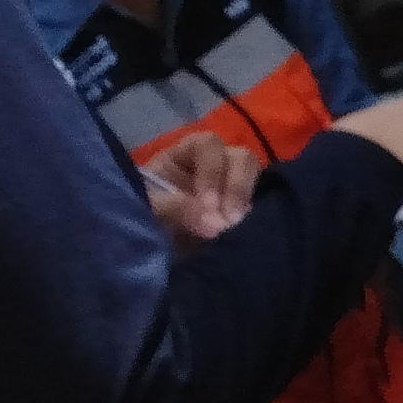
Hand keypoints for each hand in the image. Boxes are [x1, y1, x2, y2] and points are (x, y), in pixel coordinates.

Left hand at [137, 130, 263, 249]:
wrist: (148, 257)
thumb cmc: (142, 221)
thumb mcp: (149, 211)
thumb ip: (175, 208)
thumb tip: (214, 222)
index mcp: (184, 155)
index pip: (207, 145)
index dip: (211, 170)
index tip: (207, 204)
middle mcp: (213, 165)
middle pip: (240, 157)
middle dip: (237, 186)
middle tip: (229, 219)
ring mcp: (232, 187)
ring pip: (255, 178)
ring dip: (247, 200)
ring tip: (236, 226)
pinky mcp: (244, 212)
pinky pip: (261, 206)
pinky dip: (257, 217)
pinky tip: (248, 233)